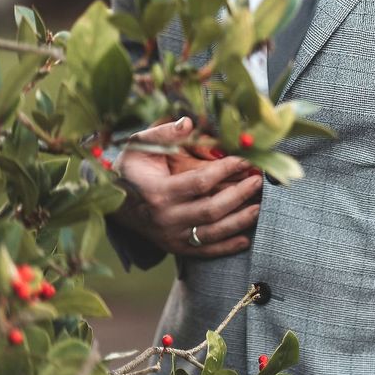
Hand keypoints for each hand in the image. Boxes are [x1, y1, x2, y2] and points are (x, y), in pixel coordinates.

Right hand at [111, 117, 263, 256]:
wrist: (114, 203)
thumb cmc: (131, 169)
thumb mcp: (139, 146)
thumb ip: (163, 133)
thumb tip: (188, 123)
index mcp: (158, 191)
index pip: (200, 182)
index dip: (226, 170)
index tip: (245, 159)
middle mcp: (165, 218)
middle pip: (211, 210)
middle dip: (239, 195)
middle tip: (259, 181)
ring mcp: (171, 235)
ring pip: (212, 233)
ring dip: (240, 221)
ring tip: (260, 206)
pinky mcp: (175, 247)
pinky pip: (205, 251)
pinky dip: (227, 247)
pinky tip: (246, 238)